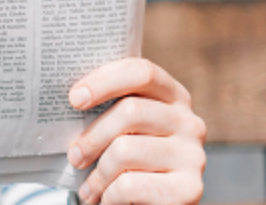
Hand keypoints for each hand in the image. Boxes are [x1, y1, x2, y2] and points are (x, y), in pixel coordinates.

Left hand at [66, 58, 204, 203]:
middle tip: (74, 157)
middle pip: (130, 111)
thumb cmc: (130, 167)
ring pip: (125, 150)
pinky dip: (109, 196)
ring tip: (90, 188)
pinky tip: (107, 201)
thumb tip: (72, 99)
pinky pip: (130, 185)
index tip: (74, 98)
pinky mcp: (189, 189)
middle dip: (92, 137)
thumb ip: (111, 111)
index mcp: (173, 98)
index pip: (142, 72)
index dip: (105, 81)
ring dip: (98, 175)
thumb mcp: (123, 133)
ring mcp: (193, 156)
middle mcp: (190, 123)